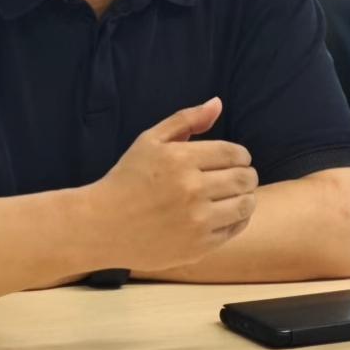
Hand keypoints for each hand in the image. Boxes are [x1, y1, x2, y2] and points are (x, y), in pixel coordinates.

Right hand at [91, 97, 257, 270]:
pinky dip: (237, 219)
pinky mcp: (198, 246)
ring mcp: (196, 221)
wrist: (102, 225)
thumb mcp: (151, 140)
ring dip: (246, 197)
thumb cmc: (127, 179)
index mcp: (181, 159)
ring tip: (233, 195)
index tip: (235, 159)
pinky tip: (223, 214)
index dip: (241, 155)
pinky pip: (235, 229)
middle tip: (238, 176)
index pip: (234, 153)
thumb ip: (186, 119)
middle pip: (244, 178)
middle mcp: (192, 190)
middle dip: (247, 174)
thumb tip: (218, 103)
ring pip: (245, 205)